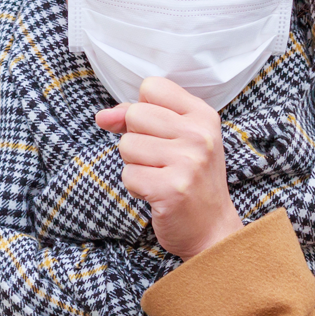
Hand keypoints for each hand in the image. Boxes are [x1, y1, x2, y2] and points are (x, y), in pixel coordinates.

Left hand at [95, 77, 243, 259]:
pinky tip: (157, 193)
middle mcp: (199, 135)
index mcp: (203, 115)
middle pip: (135, 114)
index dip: (144, 109)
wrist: (212, 228)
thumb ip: (137, 118)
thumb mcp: (176, 138)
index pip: (152, 86)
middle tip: (161, 160)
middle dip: (137, 139)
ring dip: (136, 165)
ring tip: (160, 176)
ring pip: (127, 145)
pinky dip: (136, 187)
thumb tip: (102, 116)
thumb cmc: (190, 178)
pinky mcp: (171, 189)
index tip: (160, 132)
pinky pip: (128, 175)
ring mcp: (187, 162)